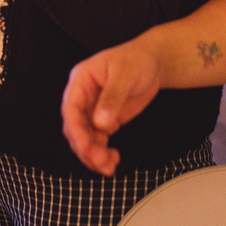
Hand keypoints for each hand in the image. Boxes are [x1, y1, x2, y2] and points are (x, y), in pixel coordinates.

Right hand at [61, 39, 163, 175]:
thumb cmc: (138, 59)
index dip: (76, 130)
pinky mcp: (104, 119)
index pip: (71, 109)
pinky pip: (97, 140)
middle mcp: (83, 96)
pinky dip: (102, 152)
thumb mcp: (125, 74)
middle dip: (85, 147)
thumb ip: (113, 97)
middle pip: (75, 128)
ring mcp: (92, 109)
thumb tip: (100, 123)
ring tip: (109, 166)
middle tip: (101, 161)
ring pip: (84, 138)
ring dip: (93, 154)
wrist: (154, 62)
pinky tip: (113, 159)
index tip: (86, 147)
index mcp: (81, 80)